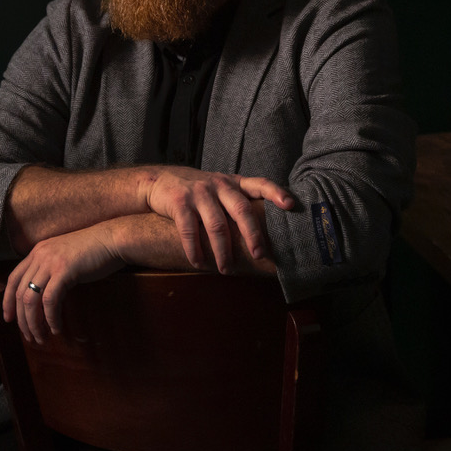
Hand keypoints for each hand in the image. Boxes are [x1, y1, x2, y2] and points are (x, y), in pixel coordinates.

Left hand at [3, 222, 124, 343]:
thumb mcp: (65, 257)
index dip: (7, 301)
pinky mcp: (64, 271)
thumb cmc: (95, 250)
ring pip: (31, 299)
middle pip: (19, 293)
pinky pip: (50, 300)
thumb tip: (46, 293)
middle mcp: (40, 256)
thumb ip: (52, 269)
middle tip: (29, 336)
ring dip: (34, 323)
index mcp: (38, 251)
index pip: (13, 279)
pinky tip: (56, 327)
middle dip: (22, 319)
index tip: (9, 318)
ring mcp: (51, 262)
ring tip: (41, 337)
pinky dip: (51, 317)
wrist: (113, 239)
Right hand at [144, 167, 294, 272]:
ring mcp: (199, 193)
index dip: (276, 193)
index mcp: (234, 183)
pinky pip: (189, 229)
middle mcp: (219, 185)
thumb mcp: (221, 189)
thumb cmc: (198, 191)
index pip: (260, 184)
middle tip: (259, 254)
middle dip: (252, 234)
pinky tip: (198, 262)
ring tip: (226, 269)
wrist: (159, 181)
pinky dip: (194, 249)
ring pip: (217, 224)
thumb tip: (268, 231)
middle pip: (241, 209)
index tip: (291, 205)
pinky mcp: (180, 202)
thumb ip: (239, 202)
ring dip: (222, 250)